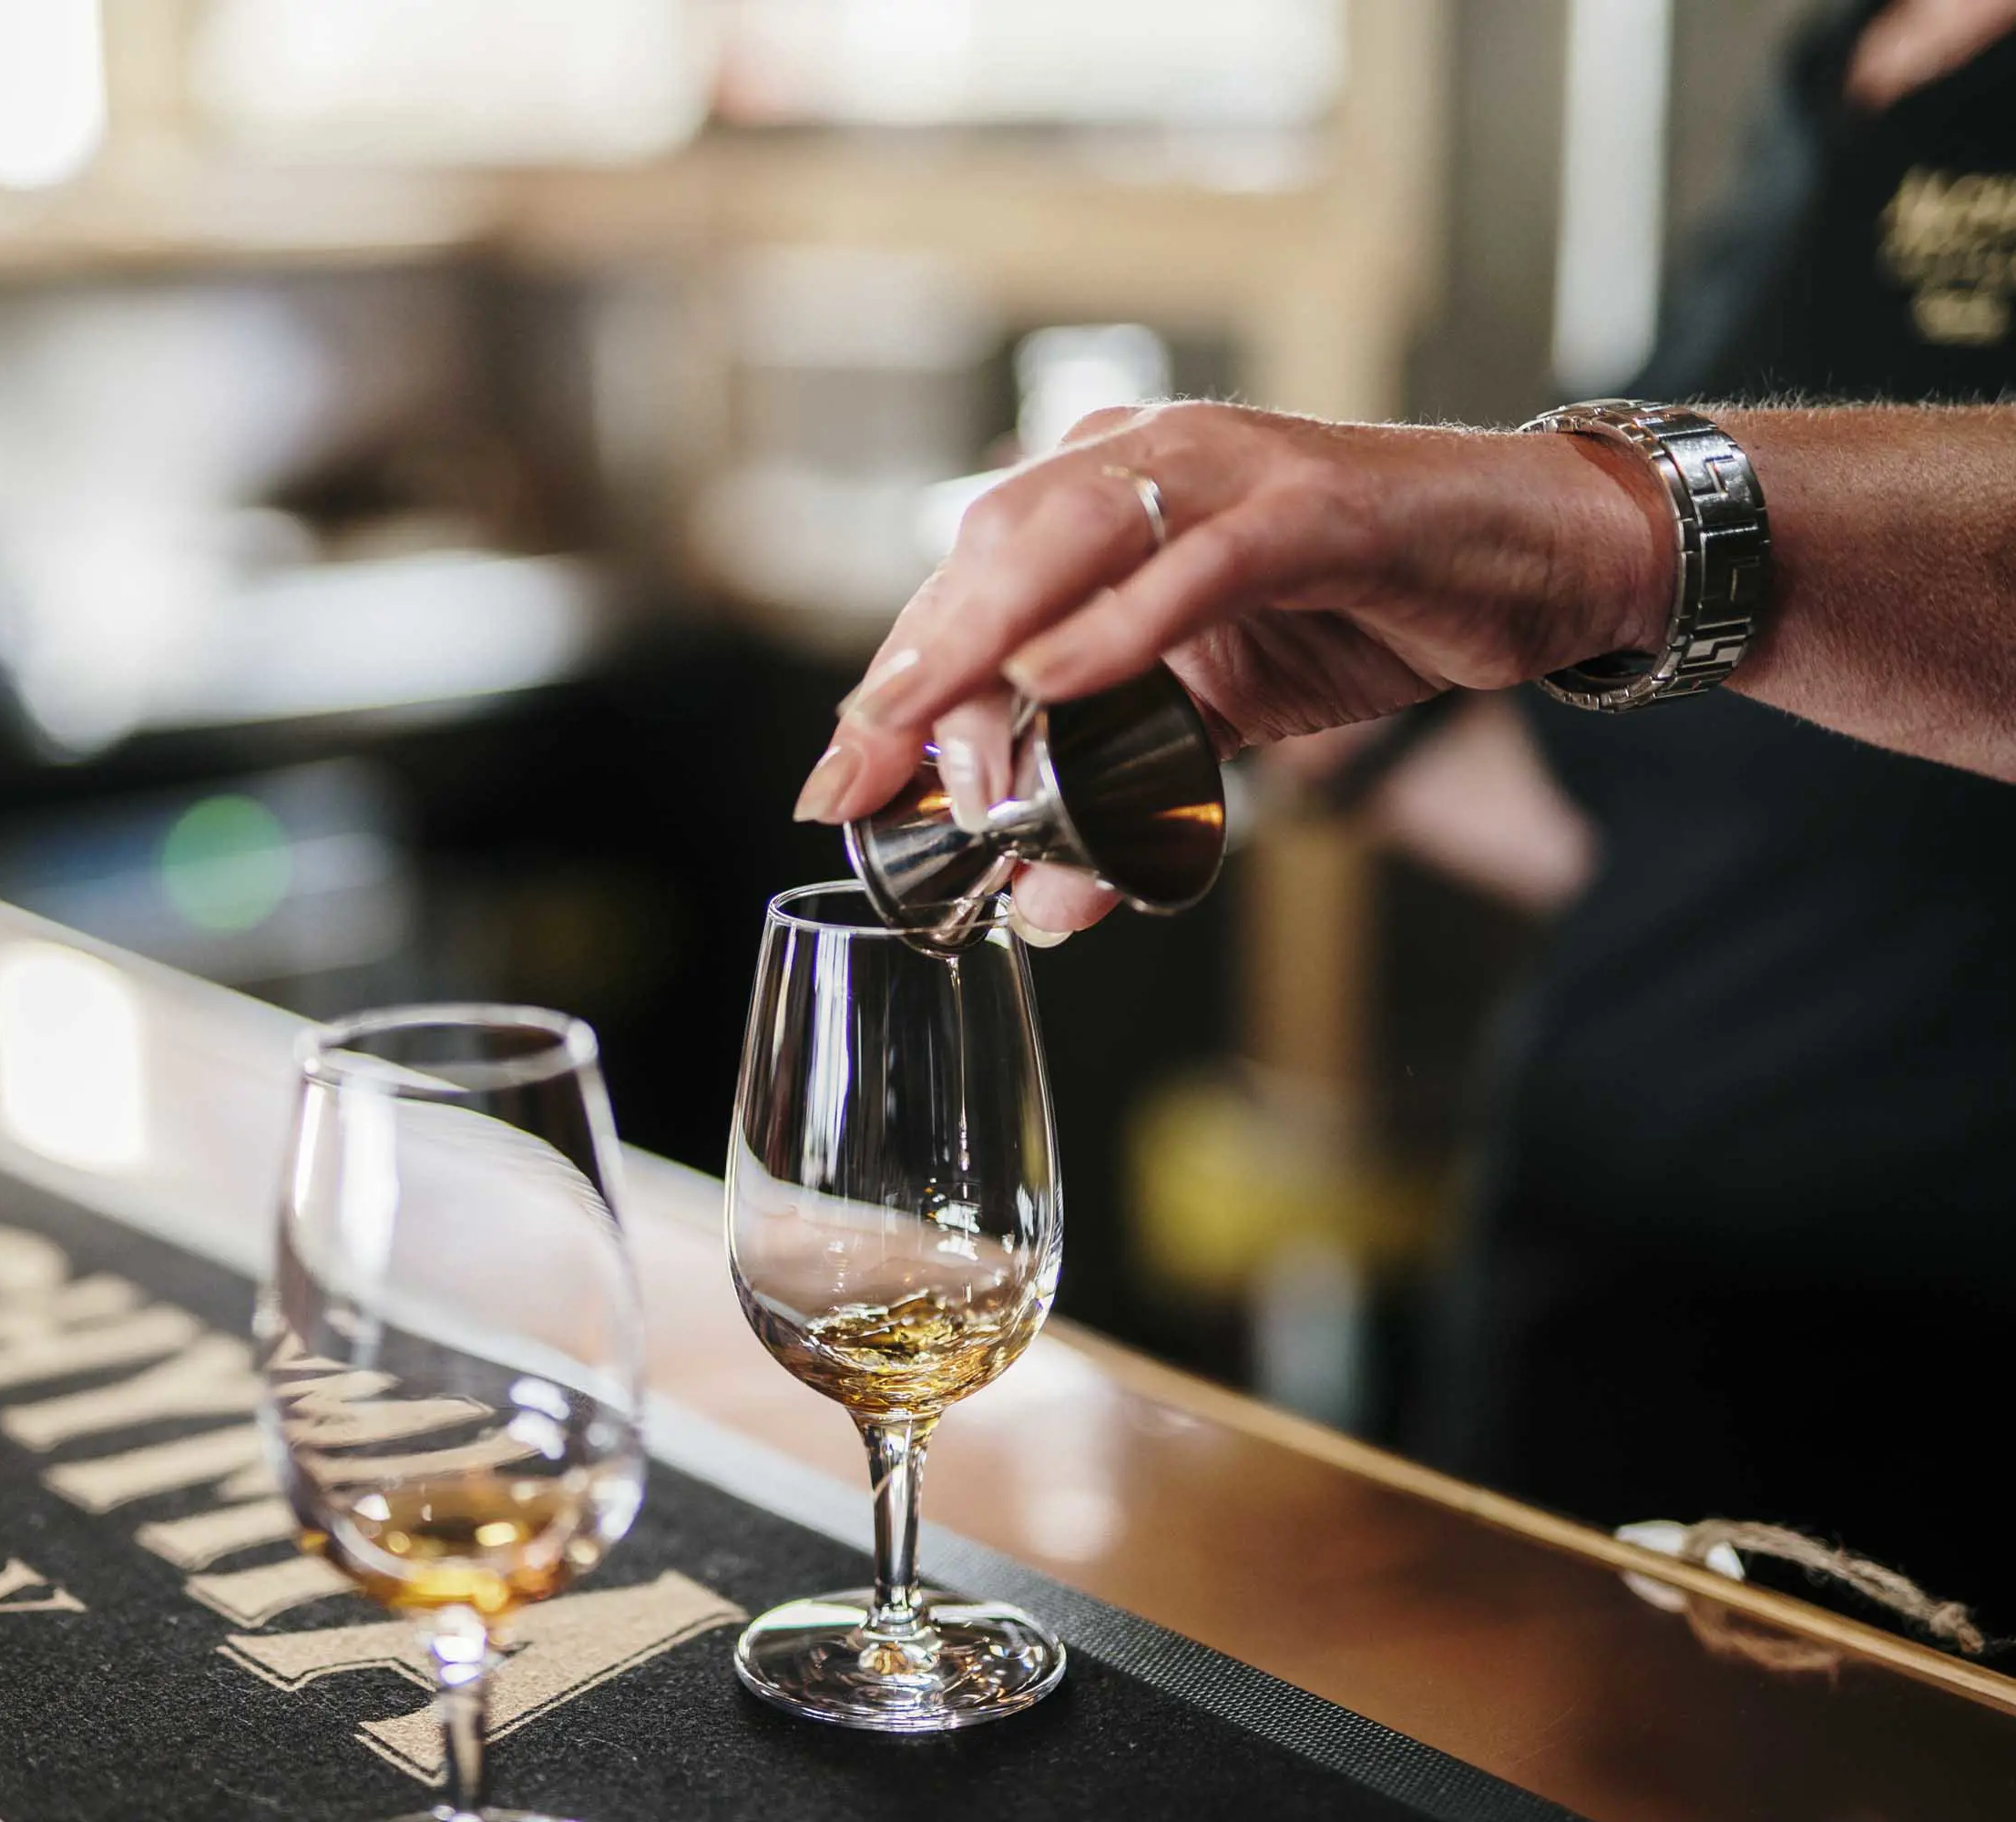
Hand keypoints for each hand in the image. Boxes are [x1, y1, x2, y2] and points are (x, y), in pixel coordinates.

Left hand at [793, 402, 1669, 938]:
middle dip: (908, 677)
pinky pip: (1193, 564)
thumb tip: (1040, 904)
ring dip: (983, 651)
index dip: (889, 680)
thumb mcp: (1217, 715)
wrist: (1542, 557)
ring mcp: (1229, 472)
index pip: (965, 582)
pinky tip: (1051, 684)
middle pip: (986, 557)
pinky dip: (1117, 625)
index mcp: (1108, 490)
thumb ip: (1125, 795)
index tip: (834, 783)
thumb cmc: (1363, 611)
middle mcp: (1149, 460)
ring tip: (925, 747)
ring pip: (1065, 545)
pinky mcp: (1313, 508)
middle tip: (854, 784)